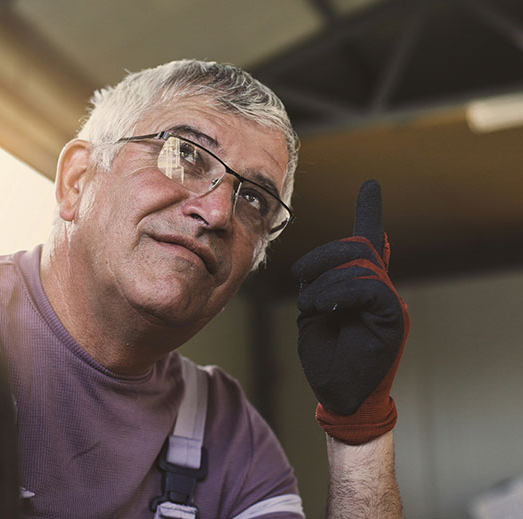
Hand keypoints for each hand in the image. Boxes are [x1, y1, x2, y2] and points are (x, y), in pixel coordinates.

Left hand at [291, 179, 408, 444]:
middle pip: (357, 246)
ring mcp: (389, 303)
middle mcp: (379, 289)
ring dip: (324, 282)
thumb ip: (322, 285)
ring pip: (359, 265)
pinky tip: (325, 308)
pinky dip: (339, 293)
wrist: (338, 396)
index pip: (368, 242)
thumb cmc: (324, 356)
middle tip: (301, 279)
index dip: (369, 212)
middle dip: (323, 255)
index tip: (370, 185)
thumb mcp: (314, 312)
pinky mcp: (392, 317)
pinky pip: (369, 286)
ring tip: (310, 306)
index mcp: (361, 286)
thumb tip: (323, 266)